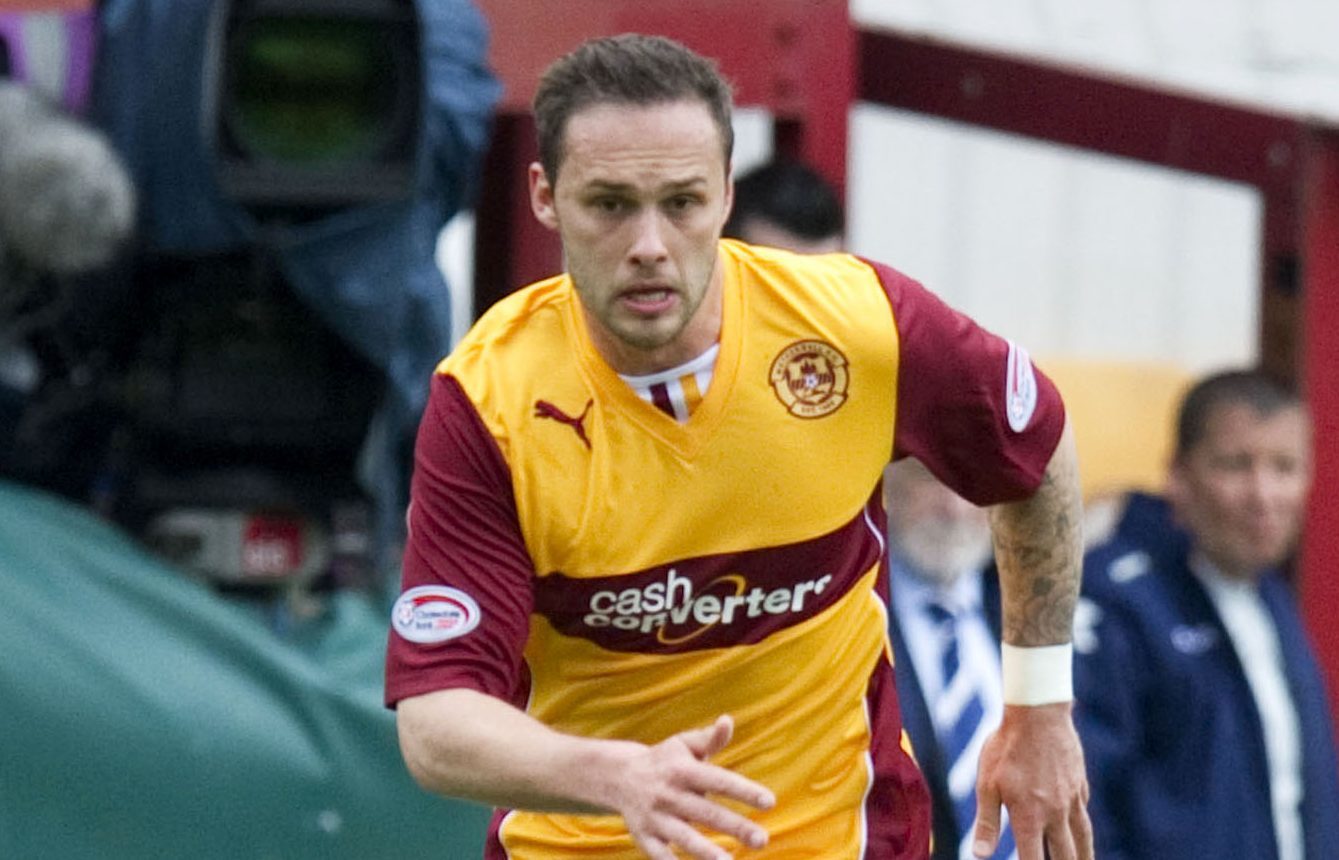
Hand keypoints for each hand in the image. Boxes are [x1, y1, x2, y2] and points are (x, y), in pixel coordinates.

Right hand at [614, 715, 774, 859]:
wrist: (618, 776)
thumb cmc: (665, 761)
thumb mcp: (684, 745)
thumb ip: (709, 739)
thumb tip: (727, 721)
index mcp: (682, 770)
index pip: (719, 780)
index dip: (744, 791)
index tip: (769, 802)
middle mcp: (669, 794)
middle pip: (706, 813)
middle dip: (735, 827)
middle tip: (762, 840)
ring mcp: (655, 818)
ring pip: (684, 837)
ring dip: (707, 852)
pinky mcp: (644, 837)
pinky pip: (661, 856)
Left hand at [973, 702, 1092, 859]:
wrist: (1038, 714)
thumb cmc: (1005, 747)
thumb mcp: (987, 784)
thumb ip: (987, 822)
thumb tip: (979, 855)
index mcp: (1029, 817)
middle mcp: (1055, 813)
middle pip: (1065, 855)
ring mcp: (1071, 799)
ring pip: (1083, 838)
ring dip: (1083, 857)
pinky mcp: (1080, 785)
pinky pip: (1083, 814)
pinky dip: (1083, 829)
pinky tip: (1080, 832)